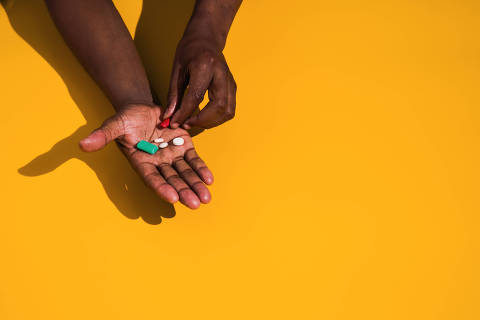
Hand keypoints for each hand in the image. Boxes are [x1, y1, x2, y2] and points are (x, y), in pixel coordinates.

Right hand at [79, 104, 213, 208]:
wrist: (143, 107)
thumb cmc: (126, 118)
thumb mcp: (114, 125)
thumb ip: (102, 136)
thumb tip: (81, 145)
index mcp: (141, 162)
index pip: (152, 178)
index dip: (162, 187)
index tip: (173, 198)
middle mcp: (158, 163)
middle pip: (172, 180)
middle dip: (184, 192)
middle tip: (195, 204)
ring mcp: (172, 155)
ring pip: (185, 173)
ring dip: (195, 185)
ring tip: (205, 198)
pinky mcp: (184, 145)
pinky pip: (194, 160)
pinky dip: (201, 169)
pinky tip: (209, 179)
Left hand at [164, 38, 236, 128]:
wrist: (206, 39)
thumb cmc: (189, 51)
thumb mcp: (176, 70)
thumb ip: (173, 95)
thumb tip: (168, 117)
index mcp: (205, 66)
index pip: (196, 97)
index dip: (184, 113)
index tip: (173, 123)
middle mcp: (221, 74)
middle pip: (218, 107)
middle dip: (202, 121)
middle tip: (186, 124)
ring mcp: (230, 81)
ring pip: (227, 111)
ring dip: (211, 122)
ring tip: (194, 122)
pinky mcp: (233, 87)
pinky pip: (229, 109)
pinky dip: (217, 118)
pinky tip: (204, 117)